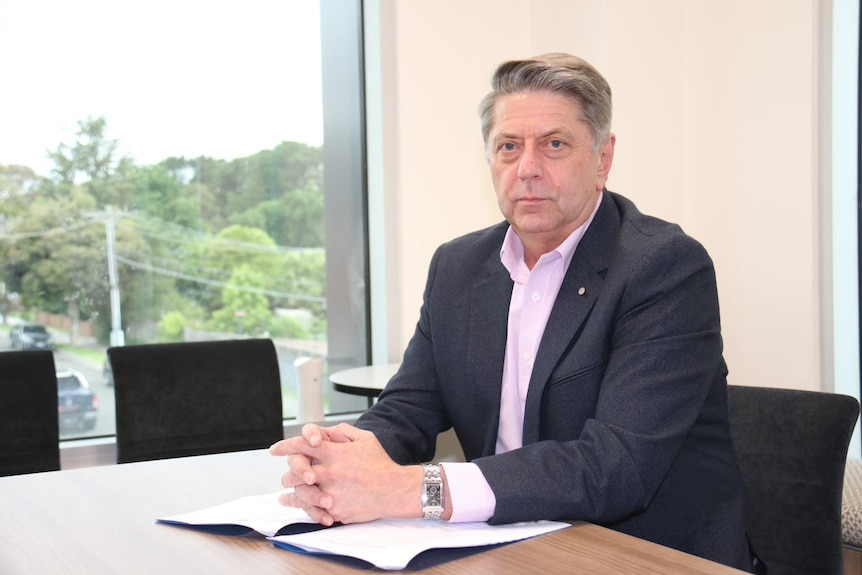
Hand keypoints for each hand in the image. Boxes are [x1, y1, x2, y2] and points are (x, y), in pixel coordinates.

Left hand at [270, 423, 422, 524]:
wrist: (395, 490)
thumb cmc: (381, 464)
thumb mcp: (364, 439)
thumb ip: (342, 432)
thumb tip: (324, 432)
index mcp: (334, 453)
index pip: (300, 445)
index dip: (284, 446)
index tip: (274, 449)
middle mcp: (329, 473)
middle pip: (294, 471)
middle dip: (287, 470)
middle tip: (285, 472)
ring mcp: (330, 493)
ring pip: (299, 493)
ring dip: (290, 492)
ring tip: (284, 492)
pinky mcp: (334, 510)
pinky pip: (312, 510)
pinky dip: (301, 508)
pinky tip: (294, 504)